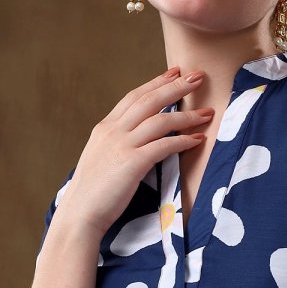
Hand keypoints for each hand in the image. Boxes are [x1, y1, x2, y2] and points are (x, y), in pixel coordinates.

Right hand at [64, 67, 213, 235]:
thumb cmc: (92, 193)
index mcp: (105, 128)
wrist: (80, 214)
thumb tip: (136, 140)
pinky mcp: (132, 163)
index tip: (173, 73)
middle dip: (176, 86)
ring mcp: (122, 146)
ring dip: (187, 115)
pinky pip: (164, 145)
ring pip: (160, 120)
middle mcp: (113, 131)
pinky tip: (197, 139)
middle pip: (149, 100)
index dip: (156, 83)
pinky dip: (183, 140)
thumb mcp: (101, 159)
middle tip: (198, 76)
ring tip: (207, 112)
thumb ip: (117, 144)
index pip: (134, 97)